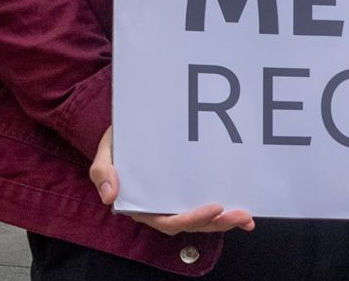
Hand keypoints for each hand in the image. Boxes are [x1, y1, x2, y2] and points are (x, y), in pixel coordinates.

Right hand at [91, 127, 253, 234]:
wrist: (132, 125)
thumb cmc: (120, 140)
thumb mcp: (107, 151)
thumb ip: (103, 171)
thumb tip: (109, 196)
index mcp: (142, 204)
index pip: (168, 220)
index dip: (192, 218)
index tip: (214, 207)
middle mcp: (161, 206)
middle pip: (190, 222)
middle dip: (216, 222)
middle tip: (239, 215)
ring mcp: (176, 198)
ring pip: (202, 218)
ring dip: (225, 221)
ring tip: (245, 217)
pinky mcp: (188, 189)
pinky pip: (207, 203)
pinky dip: (225, 210)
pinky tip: (245, 209)